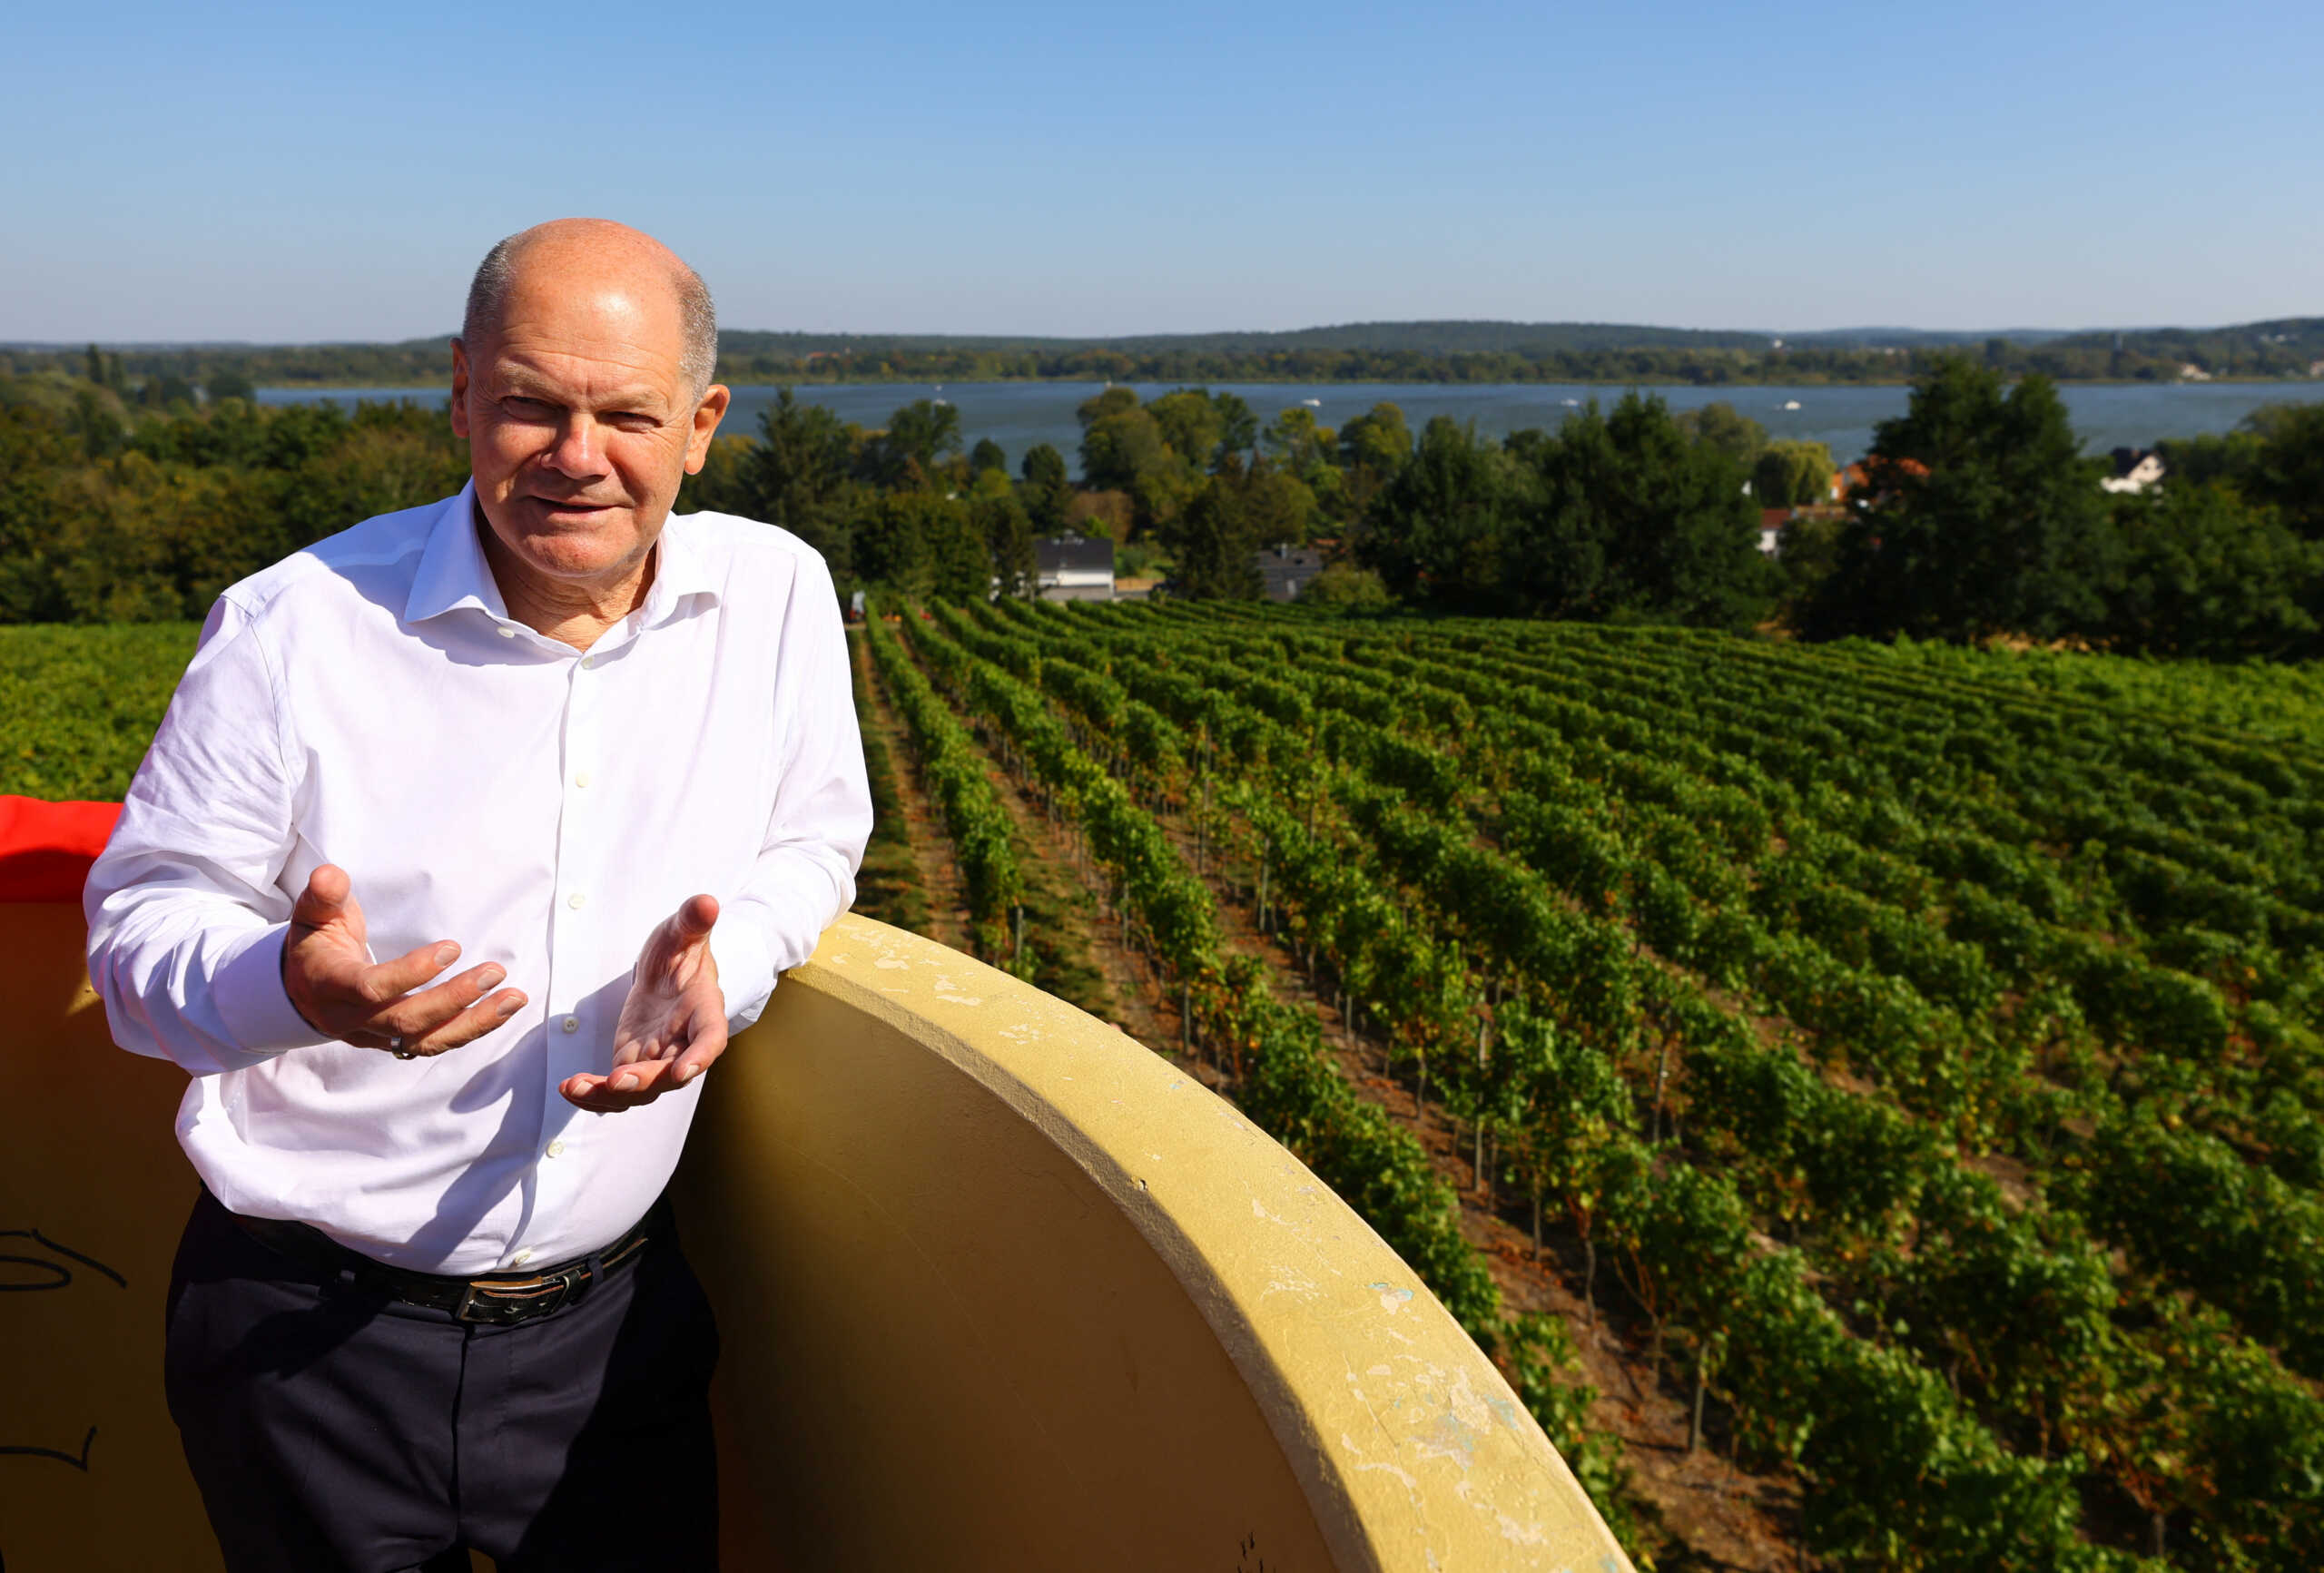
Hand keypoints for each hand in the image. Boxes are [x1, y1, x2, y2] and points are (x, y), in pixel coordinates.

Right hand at [283, 864, 526, 1055]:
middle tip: (495, 972)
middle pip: (406, 1020)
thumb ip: (324, 895)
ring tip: (514, 998)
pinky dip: (471, 1030)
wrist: (301, 990)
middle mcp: (352, 1018)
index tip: (452, 948)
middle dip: (454, 999)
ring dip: (474, 1023)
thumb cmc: (316, 944)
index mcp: (331, 984)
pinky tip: (503, 1010)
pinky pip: (434, 1044)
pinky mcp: (394, 1043)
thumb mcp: (313, 915)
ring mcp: (374, 1035)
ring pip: (426, 1042)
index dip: (411, 973)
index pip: (371, 988)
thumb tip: (329, 874)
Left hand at [561, 894, 725, 1112]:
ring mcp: (657, 1058)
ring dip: (609, 1094)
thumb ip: (692, 921)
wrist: (667, 970)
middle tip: (617, 1081)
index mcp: (704, 1012)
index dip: (699, 1058)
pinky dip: (592, 1093)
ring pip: (640, 1090)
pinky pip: (614, 1088)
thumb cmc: (681, 950)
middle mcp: (684, 1044)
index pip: (710, 1039)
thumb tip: (706, 902)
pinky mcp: (632, 1063)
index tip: (682, 1071)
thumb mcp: (683, 932)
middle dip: (644, 1081)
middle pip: (670, 1074)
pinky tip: (568, 1087)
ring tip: (574, 1087)